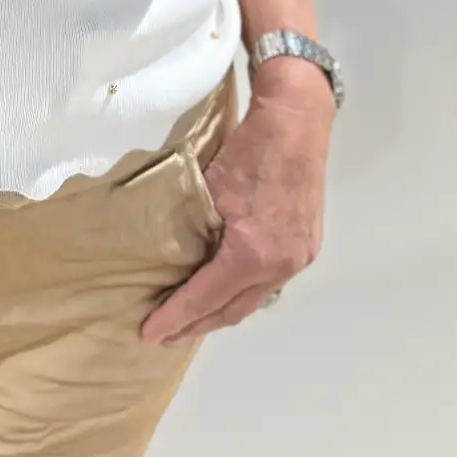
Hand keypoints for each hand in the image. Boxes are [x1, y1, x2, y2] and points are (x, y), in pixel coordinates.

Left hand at [140, 59, 332, 345]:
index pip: (206, 297)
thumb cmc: (250, 149)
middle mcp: (280, 266)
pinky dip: (244, 292)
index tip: (150, 332)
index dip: (176, 317)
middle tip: (165, 335)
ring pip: (254, 299)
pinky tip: (226, 291)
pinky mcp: (306, 247)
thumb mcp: (210, 188)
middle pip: (233, 309)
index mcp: (253, 253)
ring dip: (222, 311)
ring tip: (192, 319)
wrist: (297, 121)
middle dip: (197, 324)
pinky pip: (270, 282)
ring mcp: (298, 259)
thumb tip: (170, 256)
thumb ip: (193, 229)